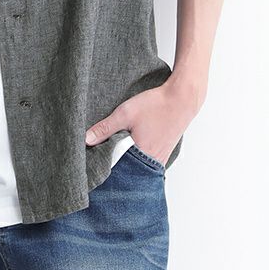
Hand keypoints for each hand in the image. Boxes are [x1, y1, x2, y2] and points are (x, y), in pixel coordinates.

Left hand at [84, 79, 201, 166]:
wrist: (182, 98)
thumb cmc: (156, 105)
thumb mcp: (125, 114)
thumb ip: (105, 128)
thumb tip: (86, 140)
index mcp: (141, 156)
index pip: (117, 170)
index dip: (104, 165)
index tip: (94, 160)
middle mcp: (152, 162)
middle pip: (127, 170)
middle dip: (114, 165)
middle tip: (102, 155)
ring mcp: (160, 158)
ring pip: (137, 166)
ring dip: (125, 160)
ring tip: (115, 150)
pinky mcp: (164, 152)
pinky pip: (146, 161)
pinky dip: (137, 156)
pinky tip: (130, 146)